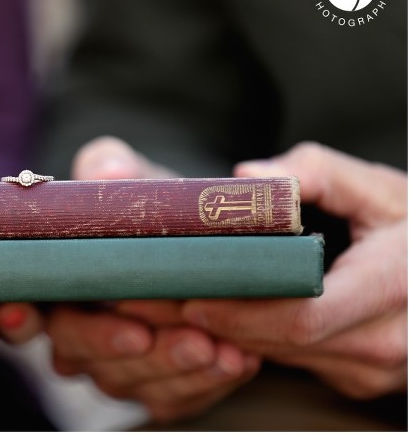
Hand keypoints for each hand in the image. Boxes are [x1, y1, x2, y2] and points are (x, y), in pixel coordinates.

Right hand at [44, 136, 260, 421]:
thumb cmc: (151, 208)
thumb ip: (108, 167)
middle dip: (107, 344)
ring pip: (125, 380)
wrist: (203, 241)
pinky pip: (173, 397)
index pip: (20, 307)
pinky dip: (206, 382)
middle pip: (71, 351)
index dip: (17, 316)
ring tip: (214, 348)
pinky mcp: (158, 387)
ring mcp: (114, 365)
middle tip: (144, 334)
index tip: (28, 311)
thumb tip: (104, 173)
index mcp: (54, 282)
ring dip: (169, 367)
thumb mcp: (131, 178)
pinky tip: (237, 360)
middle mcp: (74, 331)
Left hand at [182, 142, 407, 398]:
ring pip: (283, 355)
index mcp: (392, 285)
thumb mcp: (376, 187)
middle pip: (282, 341)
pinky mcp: (362, 377)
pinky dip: (258, 338)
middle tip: (164, 300)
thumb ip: (315, 173)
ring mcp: (377, 367)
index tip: (190, 293)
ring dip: (232, 334)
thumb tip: (249, 176)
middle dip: (220, 322)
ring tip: (181, 304)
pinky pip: (296, 360)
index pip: (300, 316)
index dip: (238, 309)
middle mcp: (388, 338)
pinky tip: (226, 314)